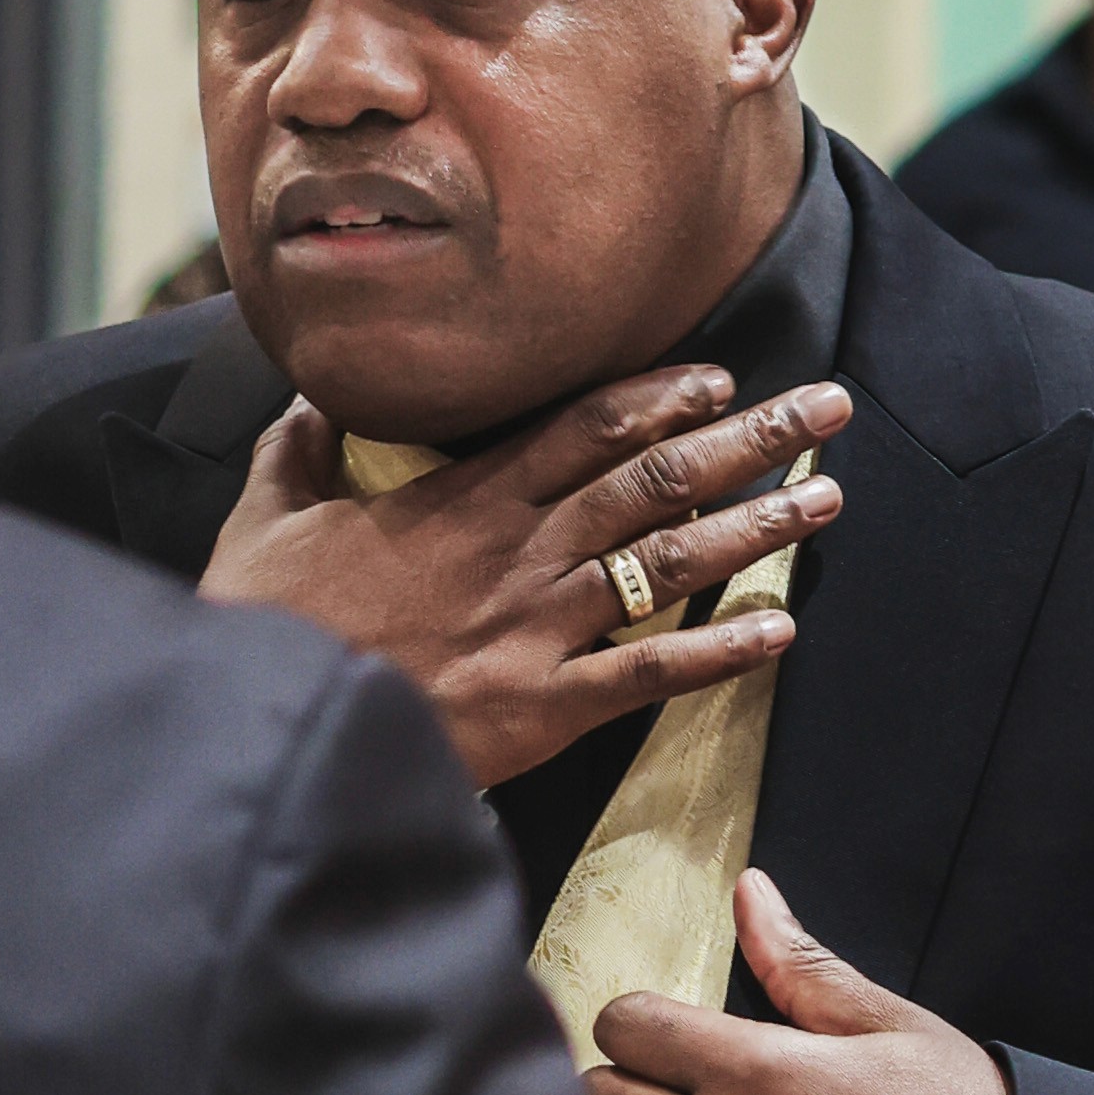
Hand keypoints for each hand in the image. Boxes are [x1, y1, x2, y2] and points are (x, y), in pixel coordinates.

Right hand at [202, 366, 850, 790]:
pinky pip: (651, 674)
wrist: (271, 719)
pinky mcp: (544, 706)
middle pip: (654, 478)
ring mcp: (537, 626)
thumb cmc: (265, 622)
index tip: (721, 375)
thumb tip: (309, 400)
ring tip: (828, 497)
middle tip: (826, 406)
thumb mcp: (267, 517)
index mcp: (462, 500)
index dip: (661, 397)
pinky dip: (720, 652)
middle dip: (749, 436)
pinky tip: (782, 629)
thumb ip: (297, 451)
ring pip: (669, 561)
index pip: (583, 427)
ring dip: (757, 525)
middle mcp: (518, 551)